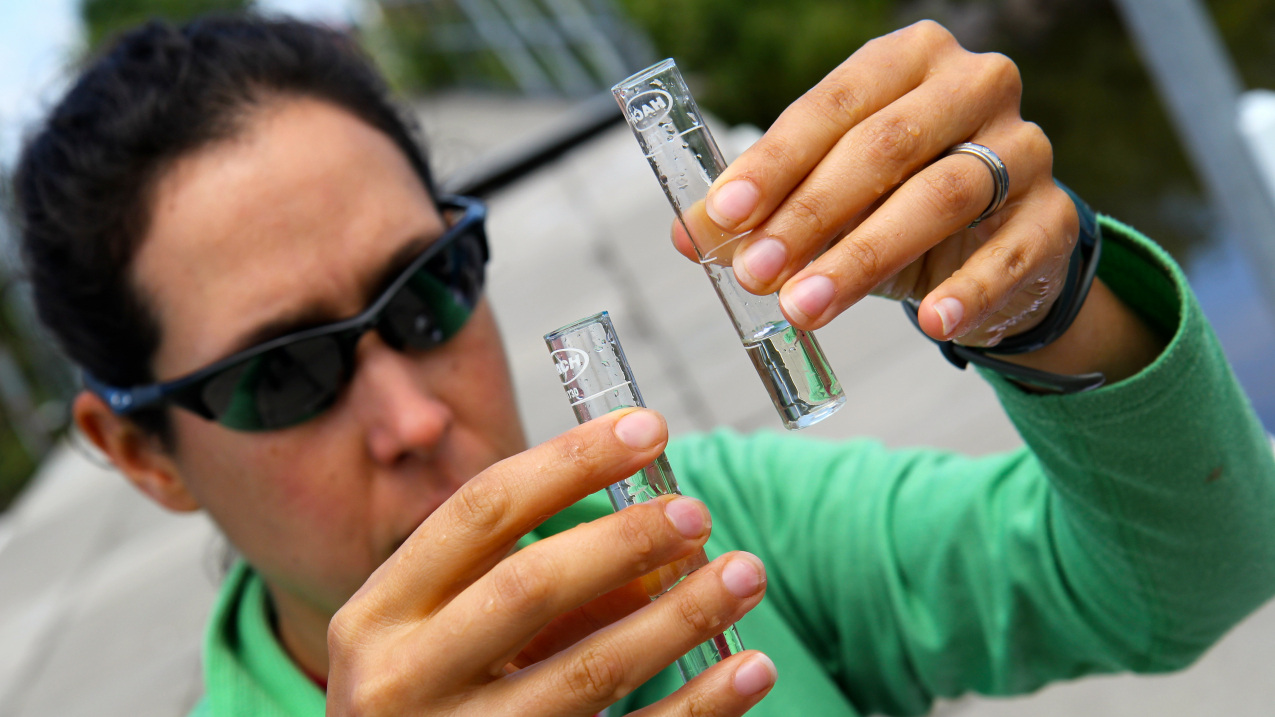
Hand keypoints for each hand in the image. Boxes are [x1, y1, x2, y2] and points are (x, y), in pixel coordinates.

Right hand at [325, 408, 774, 715]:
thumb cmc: (429, 700)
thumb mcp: (446, 634)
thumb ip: (532, 583)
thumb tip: (659, 541)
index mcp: (380, 615)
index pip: (481, 511)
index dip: (571, 462)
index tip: (647, 428)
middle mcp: (403, 680)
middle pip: (530, 585)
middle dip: (625, 539)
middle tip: (696, 512)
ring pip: (590, 670)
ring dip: (681, 616)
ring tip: (745, 575)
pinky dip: (699, 705)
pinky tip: (748, 668)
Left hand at [675, 20, 1076, 347]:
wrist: (995, 245)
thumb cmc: (895, 203)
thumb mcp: (826, 199)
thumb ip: (761, 209)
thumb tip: (687, 236)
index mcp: (907, 61)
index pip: (833, 103)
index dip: (774, 161)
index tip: (723, 215)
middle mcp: (973, 86)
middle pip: (884, 145)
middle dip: (809, 214)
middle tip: (755, 273)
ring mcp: (1024, 147)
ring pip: (941, 195)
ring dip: (864, 258)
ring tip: (806, 307)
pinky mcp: (1054, 216)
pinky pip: (1010, 253)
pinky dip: (968, 291)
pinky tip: (930, 325)